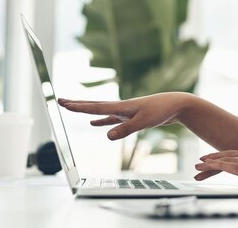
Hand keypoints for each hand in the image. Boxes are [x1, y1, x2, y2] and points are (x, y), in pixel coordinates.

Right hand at [57, 92, 190, 139]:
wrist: (176, 104)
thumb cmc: (161, 110)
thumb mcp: (143, 122)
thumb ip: (125, 129)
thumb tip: (106, 136)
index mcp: (121, 106)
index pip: (94, 107)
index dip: (78, 107)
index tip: (62, 103)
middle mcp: (120, 107)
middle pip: (94, 106)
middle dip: (77, 104)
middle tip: (60, 101)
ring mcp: (125, 111)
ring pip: (101, 112)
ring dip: (87, 111)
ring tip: (73, 108)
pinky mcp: (132, 117)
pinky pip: (112, 119)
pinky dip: (102, 122)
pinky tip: (95, 125)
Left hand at [194, 150, 237, 195]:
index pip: (237, 157)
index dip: (223, 159)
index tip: (212, 160)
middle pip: (228, 156)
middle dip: (213, 159)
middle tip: (199, 162)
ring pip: (226, 159)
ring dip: (210, 161)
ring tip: (197, 164)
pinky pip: (229, 165)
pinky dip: (216, 163)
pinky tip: (206, 163)